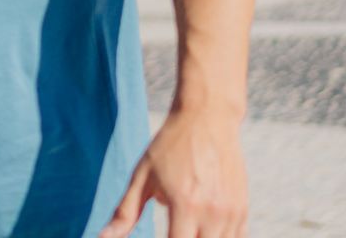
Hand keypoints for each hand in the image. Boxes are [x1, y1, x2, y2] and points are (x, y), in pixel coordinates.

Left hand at [99, 107, 247, 237]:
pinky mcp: (242, 210)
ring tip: (183, 227)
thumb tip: (102, 237)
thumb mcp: (142, 176)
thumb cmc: (169, 146)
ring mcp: (232, 213)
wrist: (207, 118)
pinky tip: (201, 231)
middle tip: (170, 231)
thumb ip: (125, 212)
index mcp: (185, 205)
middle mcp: (213, 213)